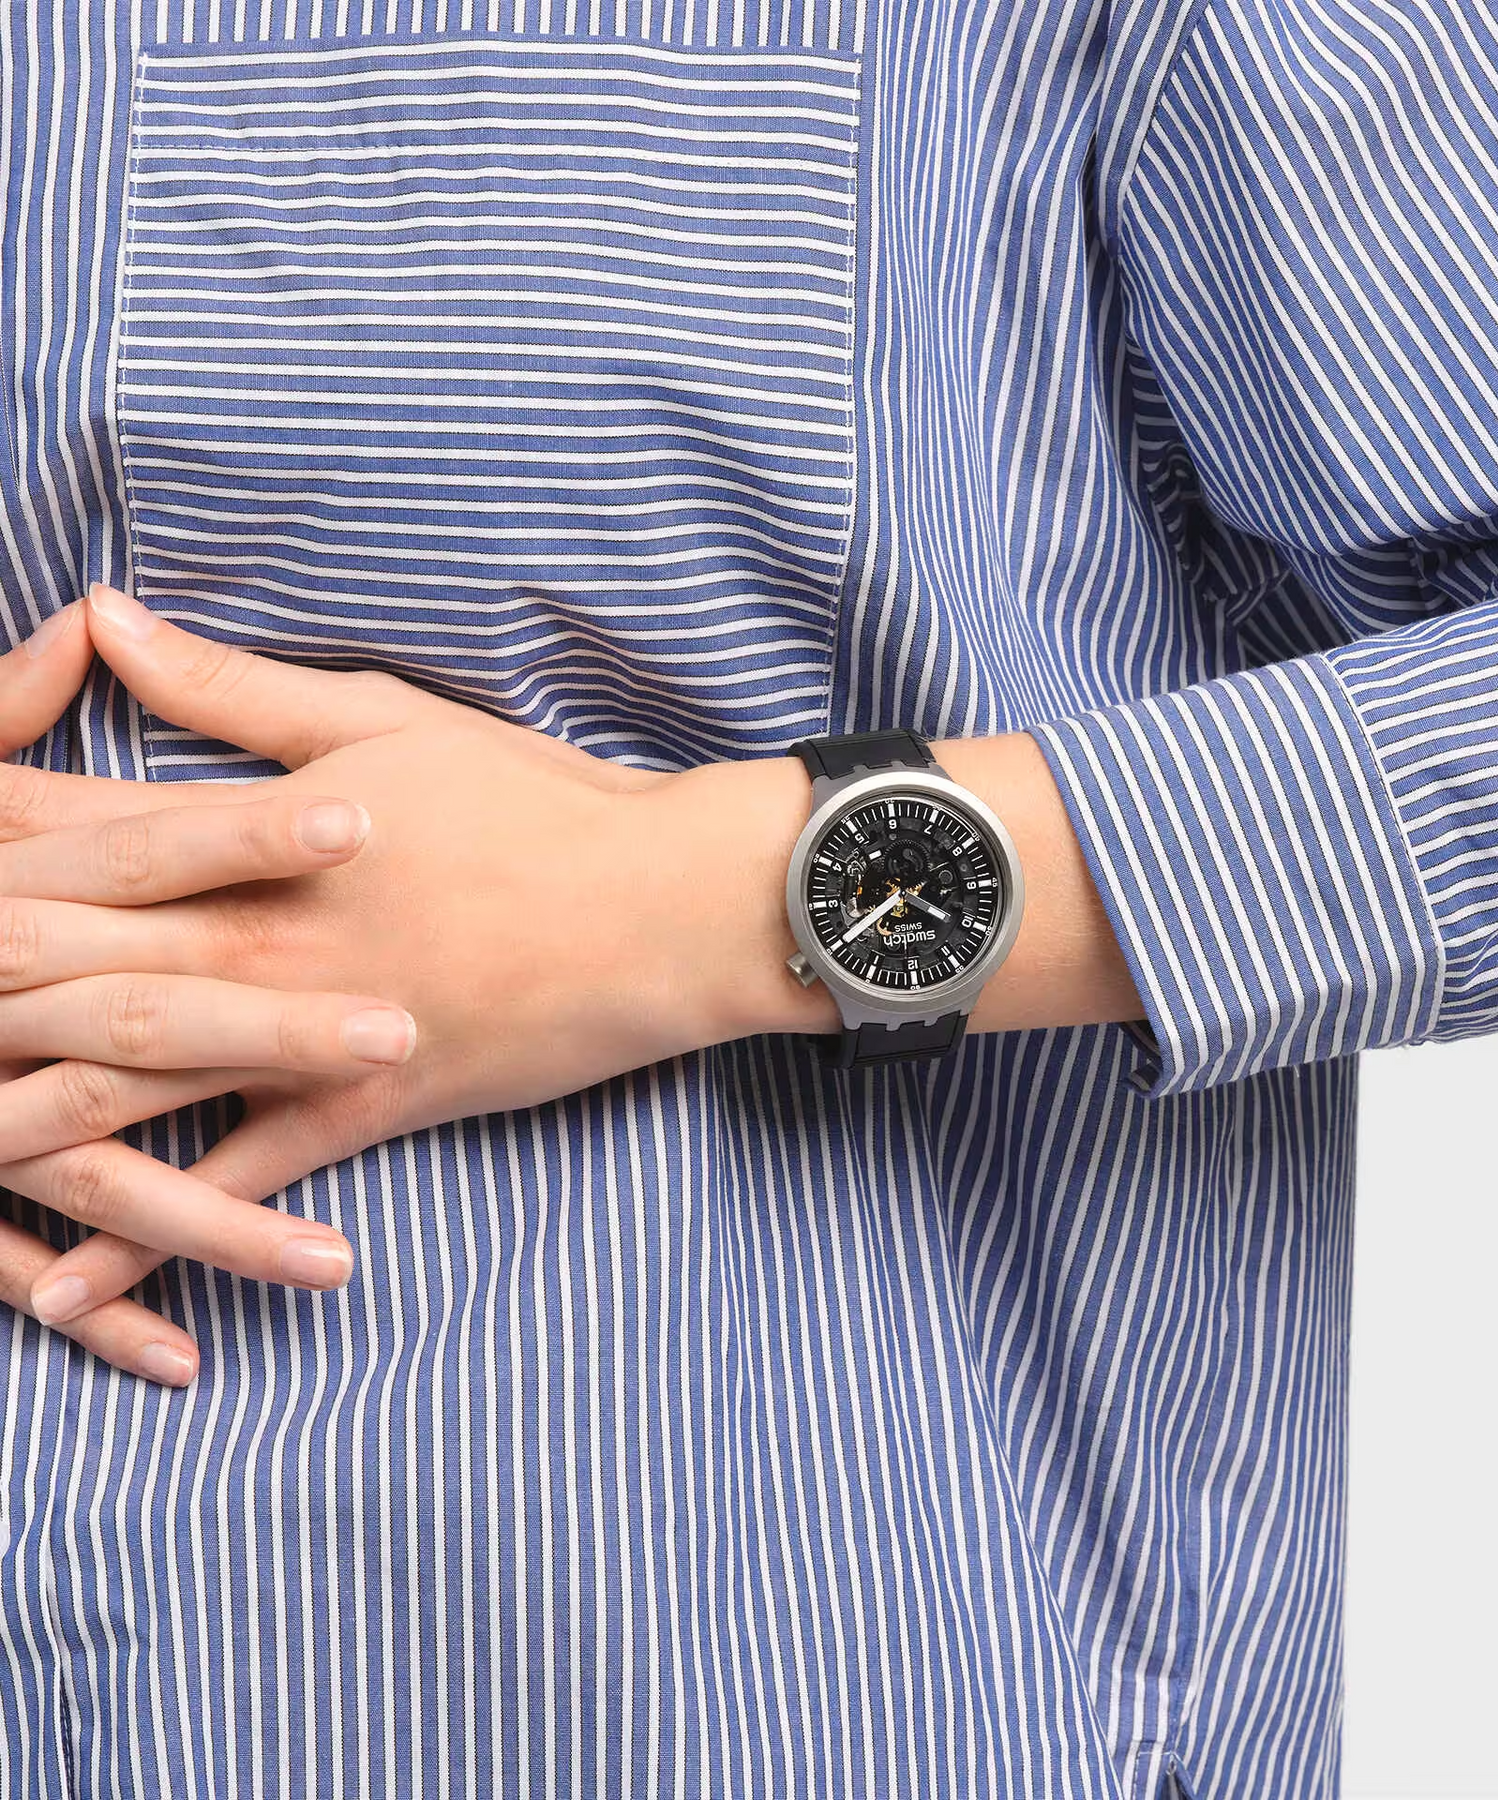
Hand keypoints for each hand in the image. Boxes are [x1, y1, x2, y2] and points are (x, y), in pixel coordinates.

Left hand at [25, 583, 835, 1368]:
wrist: (663, 907)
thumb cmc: (536, 803)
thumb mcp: (384, 719)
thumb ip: (232, 690)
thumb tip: (105, 618)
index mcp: (237, 839)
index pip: (54, 838)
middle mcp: (242, 944)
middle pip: (45, 971)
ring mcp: (297, 1038)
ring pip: (110, 1092)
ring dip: (4, 1127)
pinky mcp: (362, 1109)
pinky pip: (229, 1187)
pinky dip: (146, 1241)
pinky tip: (63, 1296)